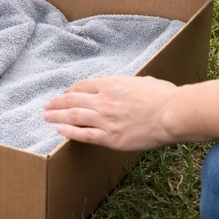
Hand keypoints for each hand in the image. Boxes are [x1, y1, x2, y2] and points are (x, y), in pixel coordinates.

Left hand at [42, 76, 177, 150]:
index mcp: (112, 85)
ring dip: (56, 116)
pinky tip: (59, 130)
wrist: (172, 113)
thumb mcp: (142, 81)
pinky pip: (84, 135)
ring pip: (74, 116)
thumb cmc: (164, 96)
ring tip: (45, 117)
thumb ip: (127, 83)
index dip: (70, 91)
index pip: (83, 86)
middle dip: (56, 103)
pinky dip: (69, 132)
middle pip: (73, 100)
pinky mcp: (111, 138)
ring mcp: (106, 119)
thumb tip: (118, 83)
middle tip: (46, 105)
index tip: (65, 94)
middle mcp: (104, 100)